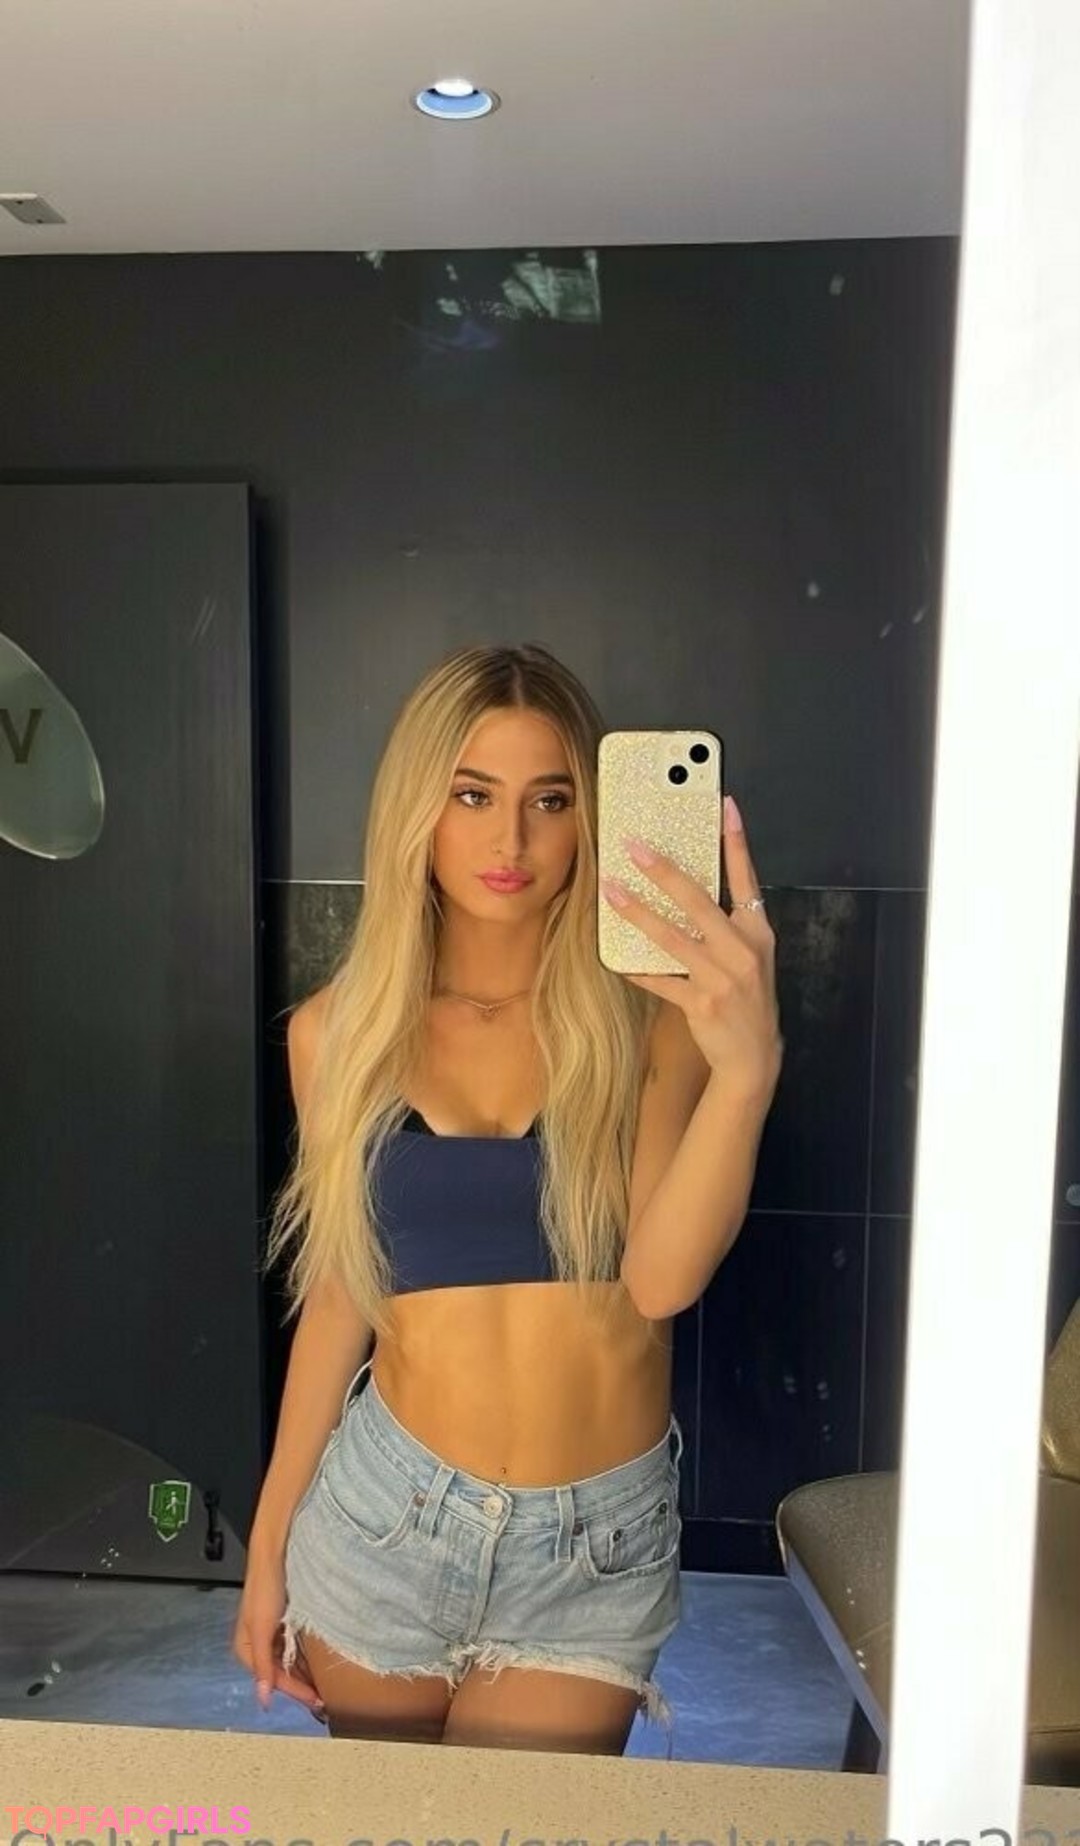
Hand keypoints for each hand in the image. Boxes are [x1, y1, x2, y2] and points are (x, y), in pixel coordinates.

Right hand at [231, 1555, 326, 1720]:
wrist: (274, 1554)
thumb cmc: (265, 1590)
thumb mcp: (262, 1628)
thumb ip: (263, 1665)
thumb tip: (262, 1701)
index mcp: (247, 1650)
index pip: (274, 1680)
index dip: (296, 1692)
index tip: (318, 1701)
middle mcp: (257, 1646)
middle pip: (281, 1673)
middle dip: (301, 1685)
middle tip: (325, 1697)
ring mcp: (270, 1635)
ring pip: (289, 1662)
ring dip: (305, 1672)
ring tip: (326, 1683)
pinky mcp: (282, 1623)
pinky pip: (294, 1647)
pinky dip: (306, 1656)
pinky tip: (320, 1661)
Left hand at [599, 794, 782, 1095]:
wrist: (753, 1056)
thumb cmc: (749, 999)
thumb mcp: (750, 956)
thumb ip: (728, 923)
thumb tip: (686, 888)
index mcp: (758, 933)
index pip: (747, 878)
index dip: (736, 842)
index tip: (725, 807)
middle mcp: (743, 951)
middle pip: (699, 902)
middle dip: (665, 872)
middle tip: (636, 847)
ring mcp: (722, 978)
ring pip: (672, 937)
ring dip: (638, 913)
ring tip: (611, 891)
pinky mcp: (701, 1003)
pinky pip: (660, 980)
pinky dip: (637, 968)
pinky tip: (616, 958)